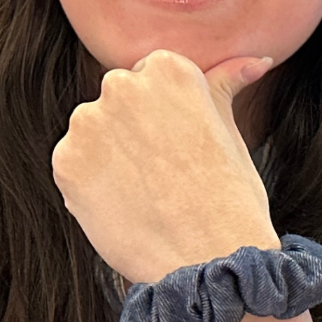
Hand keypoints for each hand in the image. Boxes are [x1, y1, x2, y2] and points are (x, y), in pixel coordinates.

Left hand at [52, 50, 279, 284]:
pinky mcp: (65, 162)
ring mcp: (88, 123)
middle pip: (119, 101)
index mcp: (168, 69)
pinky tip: (125, 207)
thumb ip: (226, 86)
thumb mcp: (231, 132)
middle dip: (135, 131)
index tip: (182, 147)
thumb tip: (256, 62)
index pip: (152, 78)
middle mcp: (121, 85)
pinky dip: (93, 186)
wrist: (209, 259)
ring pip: (94, 133)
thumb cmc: (230, 197)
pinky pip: (75, 166)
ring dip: (111, 157)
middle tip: (166, 174)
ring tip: (146, 194)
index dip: (168, 118)